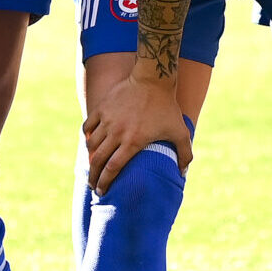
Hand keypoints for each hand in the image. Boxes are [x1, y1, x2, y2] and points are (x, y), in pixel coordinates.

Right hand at [83, 73, 191, 188]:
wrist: (153, 79)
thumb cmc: (167, 107)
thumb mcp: (180, 131)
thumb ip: (185, 154)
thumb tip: (183, 174)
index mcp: (133, 141)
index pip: (113, 168)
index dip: (105, 182)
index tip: (101, 191)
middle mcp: (117, 132)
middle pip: (98, 160)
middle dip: (93, 177)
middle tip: (93, 185)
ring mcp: (108, 119)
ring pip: (91, 145)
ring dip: (90, 158)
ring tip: (93, 166)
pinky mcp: (102, 108)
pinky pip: (87, 127)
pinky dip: (87, 137)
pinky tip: (90, 143)